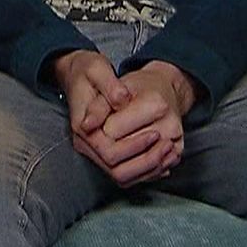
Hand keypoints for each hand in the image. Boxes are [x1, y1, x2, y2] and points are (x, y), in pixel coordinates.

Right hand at [53, 50, 159, 182]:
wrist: (77, 75)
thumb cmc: (87, 71)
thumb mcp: (97, 69)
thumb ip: (110, 87)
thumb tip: (121, 100)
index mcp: (83, 126)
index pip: (110, 152)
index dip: (136, 146)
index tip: (156, 133)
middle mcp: (85, 143)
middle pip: (117, 171)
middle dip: (146, 161)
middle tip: (168, 145)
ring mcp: (93, 151)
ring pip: (122, 177)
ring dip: (148, 169)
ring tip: (169, 153)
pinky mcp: (103, 153)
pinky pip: (126, 173)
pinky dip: (146, 170)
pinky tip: (163, 159)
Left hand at [95, 62, 195, 186]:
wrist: (165, 90)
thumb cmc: (140, 86)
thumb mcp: (115, 85)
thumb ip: (98, 106)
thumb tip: (85, 126)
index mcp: (155, 105)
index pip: (113, 132)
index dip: (99, 131)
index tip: (98, 124)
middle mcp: (169, 126)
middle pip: (126, 154)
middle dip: (107, 151)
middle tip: (103, 140)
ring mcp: (174, 143)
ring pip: (138, 171)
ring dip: (119, 166)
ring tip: (110, 152)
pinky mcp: (176, 154)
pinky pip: (151, 174)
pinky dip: (135, 173)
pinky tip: (126, 161)